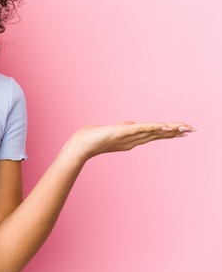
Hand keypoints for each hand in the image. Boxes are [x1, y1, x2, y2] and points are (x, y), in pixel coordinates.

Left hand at [67, 121, 193, 160]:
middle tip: (192, 129)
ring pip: (152, 132)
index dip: (168, 132)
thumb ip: (121, 129)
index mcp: (131, 138)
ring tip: (184, 128)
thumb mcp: (110, 131)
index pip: (153, 134)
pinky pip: (139, 129)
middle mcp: (132, 139)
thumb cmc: (91, 139)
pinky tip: (163, 127)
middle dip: (175, 131)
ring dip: (168, 130)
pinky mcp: (121, 133)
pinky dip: (152, 128)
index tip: (183, 130)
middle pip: (157, 134)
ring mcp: (128, 137)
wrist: (79, 146)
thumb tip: (129, 125)